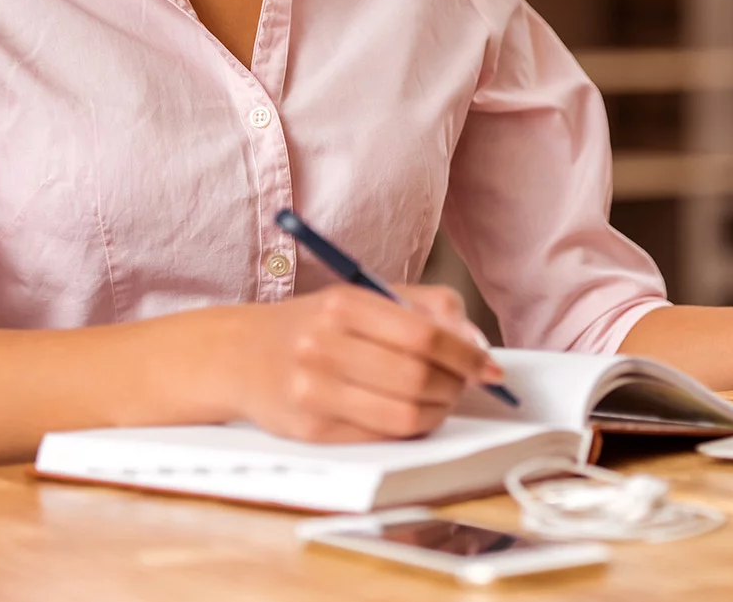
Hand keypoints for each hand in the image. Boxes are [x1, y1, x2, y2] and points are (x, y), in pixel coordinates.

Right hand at [224, 284, 502, 442]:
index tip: (489, 367)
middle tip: (467, 384)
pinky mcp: (311, 430)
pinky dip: (410, 428)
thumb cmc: (317, 324)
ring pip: (404, 414)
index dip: (466, 355)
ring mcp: (313, 391)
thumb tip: (478, 345)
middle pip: (417, 377)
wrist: (243, 356)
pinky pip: (381, 436)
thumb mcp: (365, 296)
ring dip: (439, 411)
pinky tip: (413, 414)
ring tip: (442, 400)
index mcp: (343, 305)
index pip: (423, 333)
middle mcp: (323, 346)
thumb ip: (427, 307)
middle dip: (457, 385)